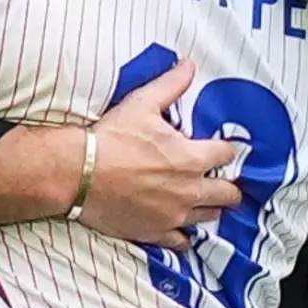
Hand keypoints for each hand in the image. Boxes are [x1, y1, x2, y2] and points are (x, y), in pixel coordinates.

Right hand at [77, 59, 242, 250]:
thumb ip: (171, 84)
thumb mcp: (142, 103)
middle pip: (228, 194)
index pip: (227, 154)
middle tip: (220, 180)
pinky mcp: (155, 232)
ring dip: (209, 208)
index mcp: (192, 158)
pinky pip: (181, 242)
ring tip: (201, 200)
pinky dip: (183, 235)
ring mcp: (174, 215)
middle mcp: (190, 190)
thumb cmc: (112, 138)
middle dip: (227, 186)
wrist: (79, 174)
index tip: (221, 149)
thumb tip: (189, 65)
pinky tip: (180, 227)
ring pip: (209, 217)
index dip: (226, 149)